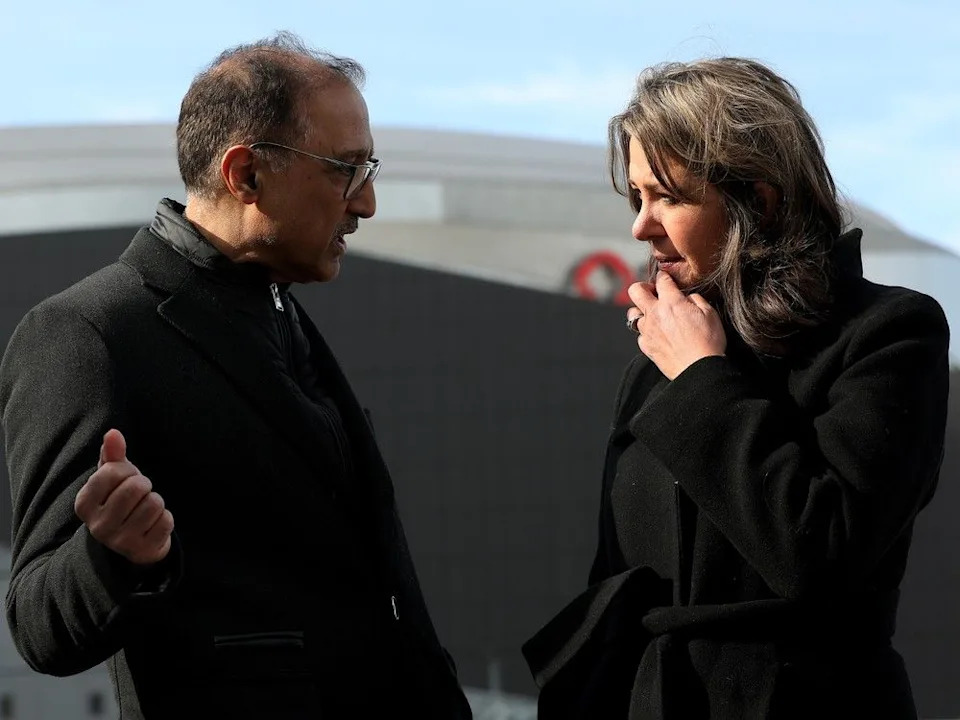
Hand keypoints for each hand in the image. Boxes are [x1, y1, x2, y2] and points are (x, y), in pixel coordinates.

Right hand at [74, 429, 173, 565]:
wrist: (134, 540)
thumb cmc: (122, 500)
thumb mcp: (114, 477)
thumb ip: (112, 454)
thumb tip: (113, 433)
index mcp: (83, 504)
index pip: (112, 471)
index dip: (127, 470)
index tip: (126, 479)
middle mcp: (97, 526)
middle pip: (135, 487)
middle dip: (144, 485)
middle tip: (140, 494)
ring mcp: (118, 541)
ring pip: (153, 503)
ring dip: (156, 502)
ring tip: (145, 509)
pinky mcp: (141, 551)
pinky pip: (166, 521)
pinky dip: (165, 518)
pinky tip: (153, 524)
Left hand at [626, 271, 726, 379]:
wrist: (699, 369)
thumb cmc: (708, 342)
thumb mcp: (710, 313)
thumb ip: (695, 299)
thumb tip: (687, 298)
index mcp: (671, 302)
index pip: (661, 279)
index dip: (664, 276)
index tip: (666, 279)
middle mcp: (655, 314)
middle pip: (635, 290)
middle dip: (642, 288)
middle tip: (653, 294)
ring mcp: (648, 331)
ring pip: (634, 314)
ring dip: (643, 312)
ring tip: (655, 316)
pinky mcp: (646, 347)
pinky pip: (640, 335)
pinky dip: (646, 333)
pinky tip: (658, 335)